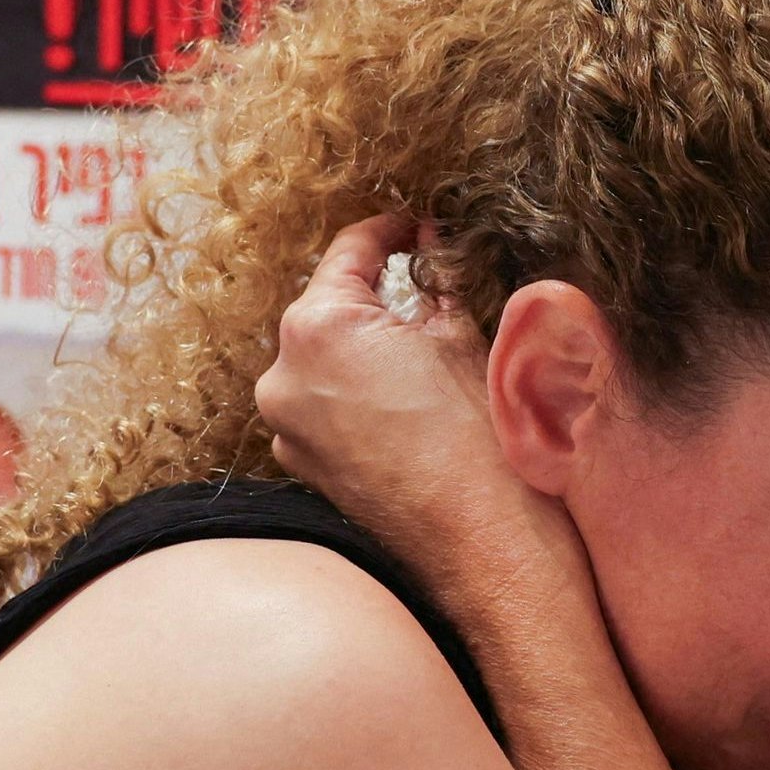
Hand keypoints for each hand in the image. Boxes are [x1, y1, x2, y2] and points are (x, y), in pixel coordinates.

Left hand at [257, 215, 594, 638]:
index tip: (421, 226)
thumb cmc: (483, 440)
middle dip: (381, 297)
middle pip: (332, 308)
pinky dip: (362, 394)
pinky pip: (328, 406)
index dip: (394, 229)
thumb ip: (440, 279)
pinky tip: (414, 405)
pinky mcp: (304, 466)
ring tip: (429, 355)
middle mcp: (283, 375)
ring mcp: (287, 428)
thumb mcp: (466, 336)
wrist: (485, 543)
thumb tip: (433, 245)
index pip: (351, 250)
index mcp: (317, 327)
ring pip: (328, 360)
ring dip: (371, 348)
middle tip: (436, 288)